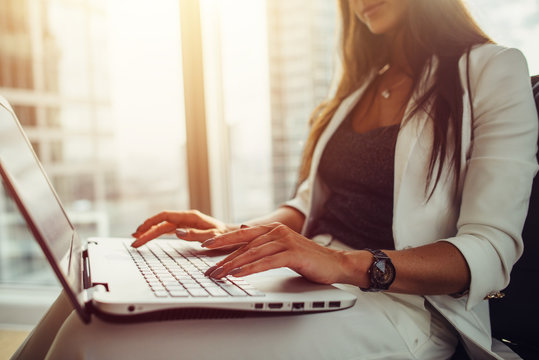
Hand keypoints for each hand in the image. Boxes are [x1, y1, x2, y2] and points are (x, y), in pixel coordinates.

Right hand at [131, 210, 234, 247]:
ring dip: (150, 232)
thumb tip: (177, 233)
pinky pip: (168, 229)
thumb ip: (196, 235)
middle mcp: (187, 218)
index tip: (140, 231)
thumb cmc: (227, 237)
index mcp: (191, 217)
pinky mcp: (187, 229)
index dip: (151, 223)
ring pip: (163, 226)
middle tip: (134, 241)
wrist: (236, 236)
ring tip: (137, 239)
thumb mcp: (214, 237)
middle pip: (161, 222)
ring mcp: (186, 223)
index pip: (165, 216)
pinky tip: (150, 236)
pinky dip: (157, 233)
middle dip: (147, 231)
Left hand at [202, 223, 351, 284]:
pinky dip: (251, 269)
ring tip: (219, 275)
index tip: (205, 246)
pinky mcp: (293, 253)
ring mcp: (285, 241)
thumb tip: (243, 229)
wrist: (335, 263)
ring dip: (233, 265)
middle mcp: (277, 231)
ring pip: (253, 253)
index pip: (242, 233)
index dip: (222, 239)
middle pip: (244, 244)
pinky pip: (267, 262)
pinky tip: (238, 274)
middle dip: (223, 257)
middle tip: (209, 269)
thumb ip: (263, 241)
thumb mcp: (282, 247)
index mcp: (273, 229)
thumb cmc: (308, 258)